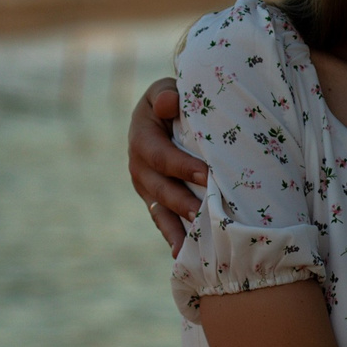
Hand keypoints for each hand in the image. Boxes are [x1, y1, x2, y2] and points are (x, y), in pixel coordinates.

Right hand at [127, 77, 201, 254]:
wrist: (163, 114)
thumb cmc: (172, 99)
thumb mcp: (166, 89)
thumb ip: (167, 94)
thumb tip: (169, 103)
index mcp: (142, 138)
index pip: (161, 155)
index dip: (182, 167)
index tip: (207, 175)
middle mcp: (139, 167)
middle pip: (160, 189)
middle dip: (182, 202)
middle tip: (205, 214)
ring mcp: (146, 188)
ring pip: (160, 212)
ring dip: (177, 230)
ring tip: (193, 248)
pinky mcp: (155, 201)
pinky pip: (164, 222)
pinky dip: (175, 238)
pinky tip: (188, 257)